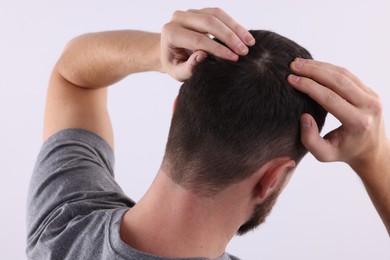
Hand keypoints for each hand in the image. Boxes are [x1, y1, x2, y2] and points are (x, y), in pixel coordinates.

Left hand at [160, 8, 254, 80]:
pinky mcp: (200, 11)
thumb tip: (202, 56)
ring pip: (216, 15)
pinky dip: (234, 24)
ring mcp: (190, 12)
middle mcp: (178, 18)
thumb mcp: (178, 72)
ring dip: (236, 28)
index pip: (198, 39)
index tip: (234, 58)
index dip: (217, 48)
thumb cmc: (175, 65)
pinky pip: (219, 14)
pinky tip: (245, 36)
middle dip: (229, 37)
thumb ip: (188, 67)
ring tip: (250, 43)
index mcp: (170, 33)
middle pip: (208, 22)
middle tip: (244, 51)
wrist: (170, 52)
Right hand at [288, 58, 388, 173]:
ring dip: (320, 66)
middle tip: (292, 65)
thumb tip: (304, 117)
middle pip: (338, 81)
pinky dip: (329, 68)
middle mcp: (369, 106)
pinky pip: (348, 75)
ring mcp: (372, 96)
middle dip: (312, 70)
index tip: (291, 79)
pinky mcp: (370, 91)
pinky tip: (313, 66)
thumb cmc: (344, 152)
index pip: (329, 98)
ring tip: (299, 62)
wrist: (371, 150)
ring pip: (343, 74)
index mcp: (358, 122)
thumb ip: (310, 140)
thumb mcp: (324, 155)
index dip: (308, 86)